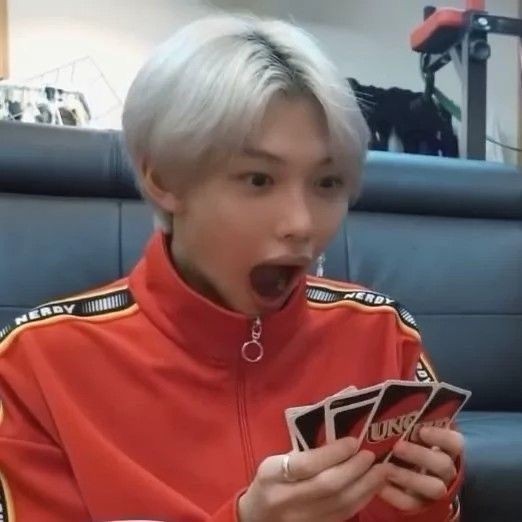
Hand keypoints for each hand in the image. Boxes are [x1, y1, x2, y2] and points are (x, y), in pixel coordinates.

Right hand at [238, 437, 389, 521]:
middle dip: (354, 469)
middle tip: (371, 455)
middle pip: (327, 486)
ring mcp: (301, 520)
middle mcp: (286, 500)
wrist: (257, 518)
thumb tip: (339, 441)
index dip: (333, 453)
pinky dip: (361, 500)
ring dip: (365, 486)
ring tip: (381, 470)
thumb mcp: (276, 461)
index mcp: (272, 475)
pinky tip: (371, 488)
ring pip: (340, 504)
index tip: (353, 441)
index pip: (307, 465)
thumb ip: (303, 454)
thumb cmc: (269, 481)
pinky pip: (343, 516)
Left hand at [379, 426, 463, 511]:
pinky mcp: (421, 504)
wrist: (399, 470)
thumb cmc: (404, 440)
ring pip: (434, 488)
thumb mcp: (409, 430)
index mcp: (446, 448)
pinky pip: (412, 503)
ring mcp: (435, 488)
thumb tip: (387, 398)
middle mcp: (445, 469)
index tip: (422, 430)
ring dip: (409, 478)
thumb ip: (406, 421)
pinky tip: (379, 486)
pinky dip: (395, 495)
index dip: (441, 437)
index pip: (455, 442)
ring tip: (386, 469)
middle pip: (444, 465)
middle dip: (420, 455)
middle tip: (397, 447)